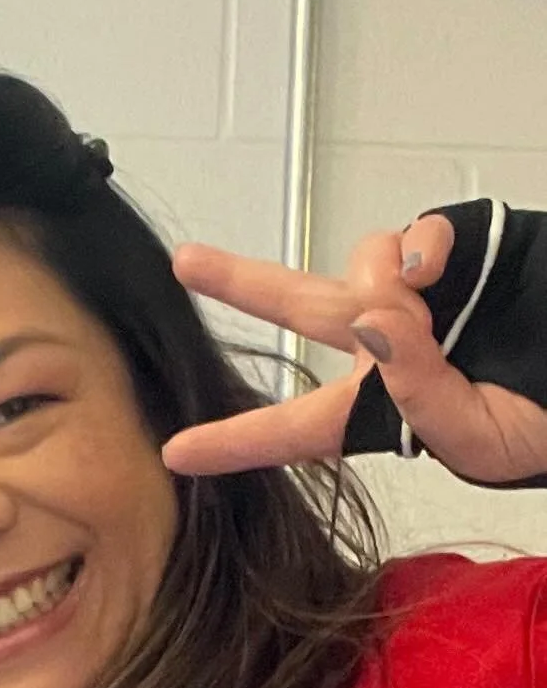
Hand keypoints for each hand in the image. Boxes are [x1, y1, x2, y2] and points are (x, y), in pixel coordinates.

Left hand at [164, 218, 546, 484]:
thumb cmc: (540, 427)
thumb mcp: (479, 438)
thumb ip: (420, 391)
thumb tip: (374, 324)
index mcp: (381, 411)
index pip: (296, 427)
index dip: (237, 440)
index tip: (177, 452)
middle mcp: (389, 349)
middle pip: (301, 310)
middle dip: (242, 283)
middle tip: (187, 262)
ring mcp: (423, 296)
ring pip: (361, 266)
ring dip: (374, 278)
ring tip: (420, 303)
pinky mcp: (459, 254)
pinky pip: (419, 235)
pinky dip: (420, 245)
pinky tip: (435, 267)